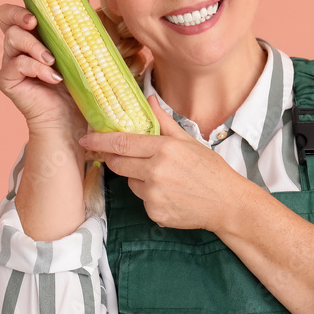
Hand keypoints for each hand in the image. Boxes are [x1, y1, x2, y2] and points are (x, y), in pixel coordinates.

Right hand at [0, 3, 85, 137]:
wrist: (72, 121)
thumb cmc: (79, 86)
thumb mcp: (84, 51)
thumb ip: (82, 25)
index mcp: (35, 35)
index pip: (19, 9)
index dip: (23, 4)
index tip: (39, 9)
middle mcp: (19, 46)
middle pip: (4, 16)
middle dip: (18, 15)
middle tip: (34, 24)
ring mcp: (11, 63)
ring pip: (11, 38)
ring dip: (34, 46)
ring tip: (52, 61)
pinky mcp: (7, 80)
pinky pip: (15, 65)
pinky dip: (36, 68)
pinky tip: (52, 77)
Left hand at [78, 96, 247, 231]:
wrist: (227, 204)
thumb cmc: (211, 170)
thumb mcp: (189, 141)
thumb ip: (164, 122)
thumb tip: (149, 100)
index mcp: (164, 149)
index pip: (122, 143)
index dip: (100, 141)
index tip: (86, 138)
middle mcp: (155, 172)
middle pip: (118, 164)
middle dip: (114, 159)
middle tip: (118, 156)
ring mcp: (154, 195)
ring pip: (131, 183)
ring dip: (138, 178)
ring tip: (164, 179)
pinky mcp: (155, 213)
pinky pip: (142, 201)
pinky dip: (150, 197)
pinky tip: (170, 195)